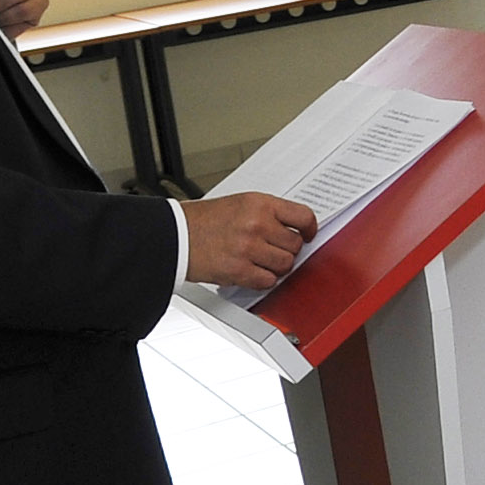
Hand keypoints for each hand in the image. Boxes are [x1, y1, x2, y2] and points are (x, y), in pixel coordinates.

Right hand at [182, 192, 314, 290]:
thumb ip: (267, 213)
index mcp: (259, 204)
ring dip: (276, 267)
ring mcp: (249, 248)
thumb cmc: (202, 221)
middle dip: (287, 250)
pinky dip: (262, 280)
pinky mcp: (239, 270)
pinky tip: (251, 272)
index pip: (303, 216)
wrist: (174, 235)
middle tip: (274, 250)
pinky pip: (268, 280)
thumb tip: (293, 227)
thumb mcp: (239, 204)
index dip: (310, 228)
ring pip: (285, 264)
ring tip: (260, 262)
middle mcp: (257, 224)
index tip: (309, 234)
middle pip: (295, 244)